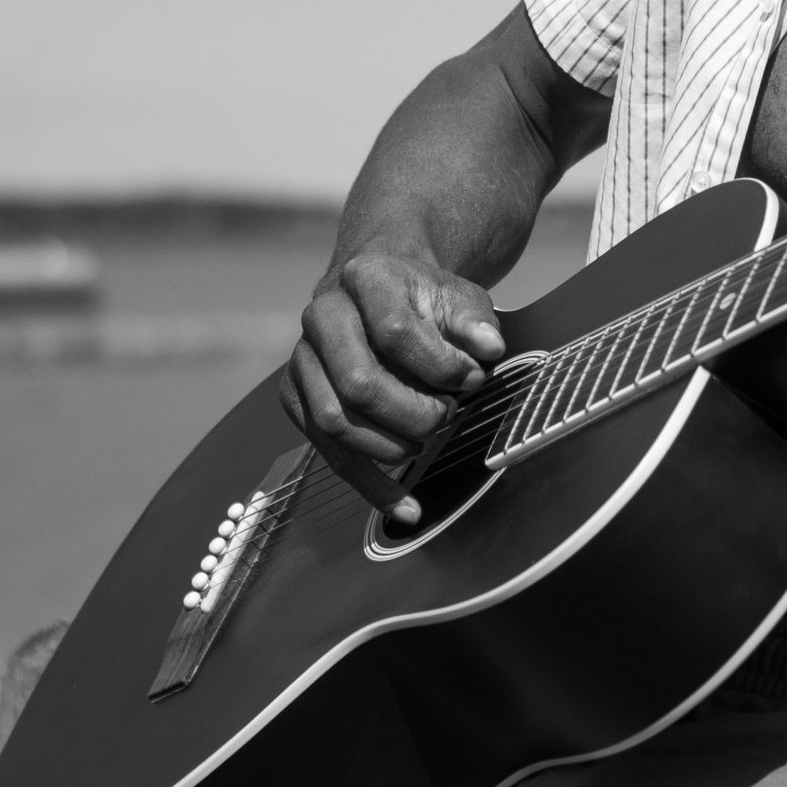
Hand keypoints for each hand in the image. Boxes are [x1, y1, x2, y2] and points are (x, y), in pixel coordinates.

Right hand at [283, 248, 505, 494]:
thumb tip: (489, 348)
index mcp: (364, 279)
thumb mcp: (457, 297)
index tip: (471, 378)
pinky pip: (327, 452)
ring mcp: (302, 360)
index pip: (394, 330)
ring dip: (391, 446)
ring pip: (334, 422)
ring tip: (428, 439)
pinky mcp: (297, 398)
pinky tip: (405, 507)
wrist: (376, 290)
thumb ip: (475, 322)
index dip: (439, 365)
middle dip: (413, 414)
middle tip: (447, 414)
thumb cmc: (422, 299)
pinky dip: (369, 484)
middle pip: (357, 384)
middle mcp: (322, 317)